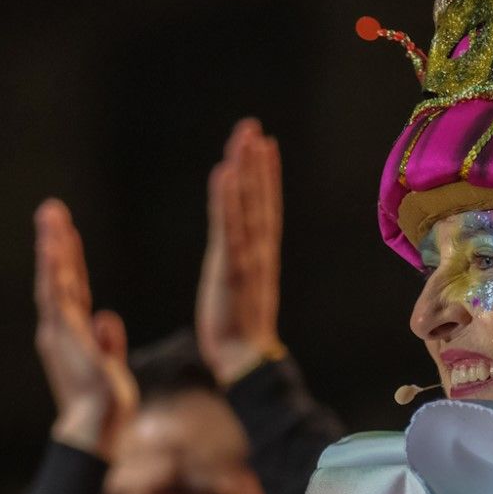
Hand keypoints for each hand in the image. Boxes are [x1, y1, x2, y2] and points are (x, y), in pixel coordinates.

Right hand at [33, 198, 137, 456]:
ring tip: (50, 214)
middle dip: (54, 242)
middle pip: (57, 277)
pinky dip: (55, 267)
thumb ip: (108, 343)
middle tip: (51, 209)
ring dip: (51, 245)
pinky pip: (58, 293)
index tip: (68, 234)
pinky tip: (54, 244)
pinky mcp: (65, 332)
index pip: (72, 289)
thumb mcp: (110, 366)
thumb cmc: (105, 405)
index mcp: (72, 335)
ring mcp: (60, 330)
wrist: (98, 427)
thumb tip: (107, 319)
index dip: (69, 260)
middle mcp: (60, 329)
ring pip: (54, 279)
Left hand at [196, 119, 286, 384]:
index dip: (266, 178)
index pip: (264, 211)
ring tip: (247, 137)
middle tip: (252, 128)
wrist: (243, 366)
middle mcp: (258, 254)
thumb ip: (245, 285)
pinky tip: (226, 172)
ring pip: (249, 206)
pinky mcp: (231, 270)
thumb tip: (245, 277)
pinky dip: (229, 198)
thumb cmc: (238, 341)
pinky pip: (230, 226)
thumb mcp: (240, 303)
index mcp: (259, 261)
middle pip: (260, 200)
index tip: (265, 147)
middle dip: (257, 163)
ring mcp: (247, 260)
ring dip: (248, 170)